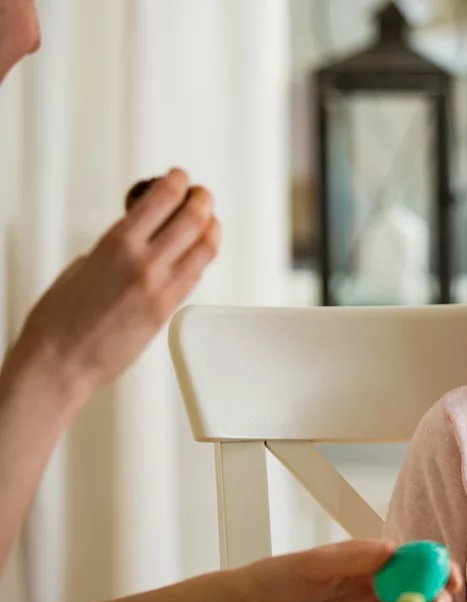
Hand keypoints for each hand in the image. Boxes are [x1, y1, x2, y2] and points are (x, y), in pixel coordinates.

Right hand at [9, 168, 218, 403]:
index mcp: (117, 244)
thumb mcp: (83, 265)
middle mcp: (145, 263)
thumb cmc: (59, 320)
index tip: (180, 177)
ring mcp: (162, 288)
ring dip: (211, 226)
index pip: (163, 199)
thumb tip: (137, 237)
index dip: (178, 182)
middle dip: (201, 200)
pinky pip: (197, 275)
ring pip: (205, 247)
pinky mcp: (169, 311)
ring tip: (209, 218)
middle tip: (201, 194)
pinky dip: (204, 255)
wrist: (60, 363)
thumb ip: (116, 247)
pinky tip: (201, 249)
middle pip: (193, 218)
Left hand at [221, 539, 464, 601]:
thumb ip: (349, 558)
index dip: (434, 566)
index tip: (446, 580)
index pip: (411, 558)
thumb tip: (390, 549)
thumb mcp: (308, 564)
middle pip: (416, 587)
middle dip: (434, 595)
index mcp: (364, 559)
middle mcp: (368, 582)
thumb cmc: (270, 579)